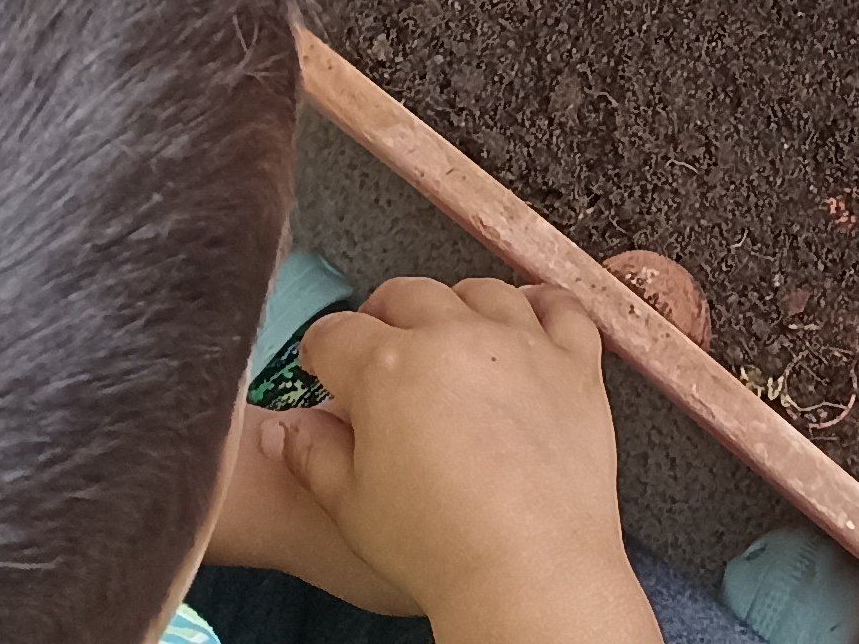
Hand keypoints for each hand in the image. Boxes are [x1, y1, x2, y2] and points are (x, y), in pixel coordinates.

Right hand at [228, 281, 653, 639]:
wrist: (527, 565)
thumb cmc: (434, 544)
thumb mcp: (349, 506)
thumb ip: (312, 455)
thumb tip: (285, 428)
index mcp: (386, 368)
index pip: (336, 334)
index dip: (321, 350)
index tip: (322, 366)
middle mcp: (452, 336)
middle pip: (406, 296)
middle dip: (382, 316)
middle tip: (378, 348)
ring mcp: (520, 342)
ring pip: (480, 292)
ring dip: (455, 305)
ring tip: (448, 333)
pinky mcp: (574, 361)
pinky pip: (559, 308)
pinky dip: (540, 305)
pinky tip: (527, 319)